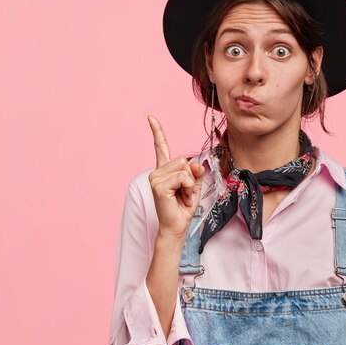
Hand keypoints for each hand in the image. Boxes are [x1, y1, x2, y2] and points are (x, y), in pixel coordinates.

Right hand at [147, 115, 204, 241]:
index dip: (156, 131)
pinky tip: (181, 198)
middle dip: (191, 176)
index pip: (161, 147)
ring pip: (184, 168)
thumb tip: (195, 164)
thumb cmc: (183, 207)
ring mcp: (156, 178)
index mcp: (165, 170)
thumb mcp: (194, 184)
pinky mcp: (158, 186)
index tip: (150, 117)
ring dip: (190, 184)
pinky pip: (183, 177)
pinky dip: (188, 188)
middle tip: (186, 192)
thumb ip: (195, 171)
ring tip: (183, 196)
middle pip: (183, 159)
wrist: (177, 227)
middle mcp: (157, 172)